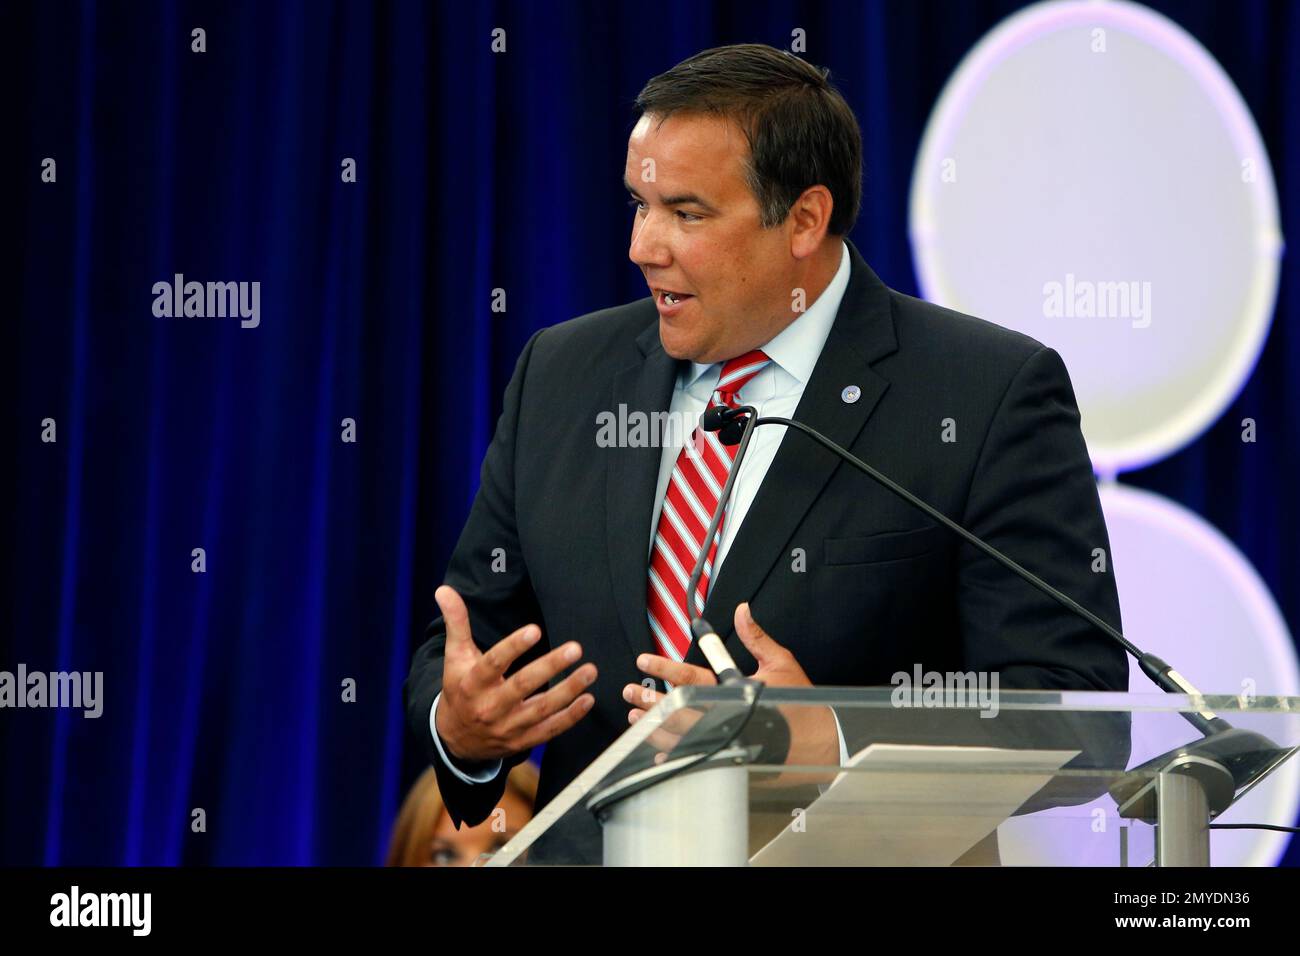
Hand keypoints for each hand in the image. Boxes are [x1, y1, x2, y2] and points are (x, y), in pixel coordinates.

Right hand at [433, 585, 596, 761]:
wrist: (456, 739)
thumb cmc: (460, 689)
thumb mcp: (455, 657)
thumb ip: (456, 623)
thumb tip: (444, 590)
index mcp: (472, 684)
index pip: (493, 663)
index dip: (513, 647)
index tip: (535, 630)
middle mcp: (490, 707)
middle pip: (522, 685)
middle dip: (550, 667)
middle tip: (574, 648)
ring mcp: (508, 726)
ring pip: (541, 709)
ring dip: (568, 690)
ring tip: (589, 671)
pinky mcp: (523, 740)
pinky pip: (550, 730)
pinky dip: (571, 717)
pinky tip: (588, 699)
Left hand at [625, 602, 838, 773]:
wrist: (818, 744)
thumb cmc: (801, 703)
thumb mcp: (780, 662)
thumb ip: (755, 637)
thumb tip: (742, 610)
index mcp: (734, 690)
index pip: (690, 676)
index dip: (663, 668)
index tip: (643, 660)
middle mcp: (724, 717)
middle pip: (676, 709)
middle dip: (650, 699)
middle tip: (630, 691)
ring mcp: (724, 742)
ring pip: (678, 736)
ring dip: (653, 726)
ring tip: (635, 717)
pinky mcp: (727, 760)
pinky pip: (692, 760)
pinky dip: (672, 756)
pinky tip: (656, 751)